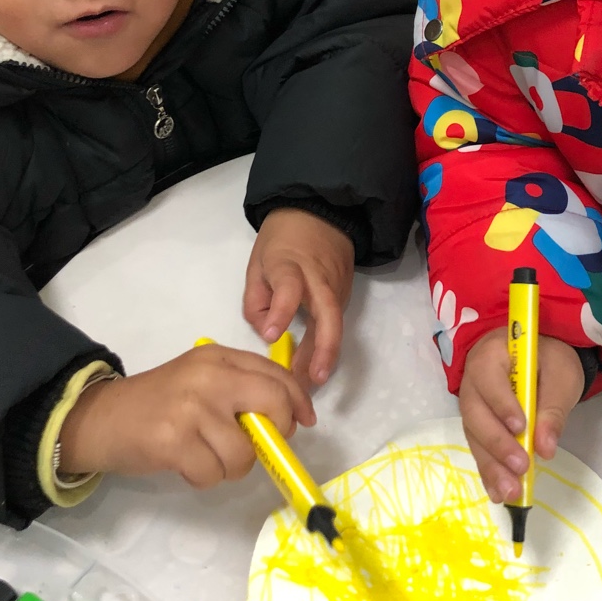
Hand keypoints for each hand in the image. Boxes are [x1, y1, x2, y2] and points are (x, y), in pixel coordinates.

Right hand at [58, 342, 315, 487]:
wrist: (100, 418)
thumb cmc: (157, 403)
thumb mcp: (200, 379)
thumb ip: (240, 388)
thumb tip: (288, 418)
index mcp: (219, 357)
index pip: (276, 375)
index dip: (297, 402)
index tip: (302, 422)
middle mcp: (209, 376)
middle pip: (273, 404)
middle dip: (275, 433)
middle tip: (257, 446)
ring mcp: (191, 408)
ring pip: (243, 452)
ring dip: (231, 467)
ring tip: (206, 458)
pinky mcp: (174, 441)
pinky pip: (214, 473)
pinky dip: (205, 478)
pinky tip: (187, 466)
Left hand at [243, 209, 354, 386]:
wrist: (323, 213)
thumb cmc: (282, 239)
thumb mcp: (257, 261)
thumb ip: (256, 298)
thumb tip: (267, 334)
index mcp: (290, 264)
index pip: (289, 287)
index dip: (281, 311)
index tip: (273, 337)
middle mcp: (319, 278)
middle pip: (328, 313)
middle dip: (323, 348)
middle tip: (314, 379)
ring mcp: (336, 287)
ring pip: (334, 325)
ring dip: (322, 356)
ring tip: (306, 387)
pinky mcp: (344, 295)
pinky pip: (334, 324)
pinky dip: (324, 348)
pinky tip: (312, 368)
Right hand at [460, 329, 582, 502]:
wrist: (541, 361)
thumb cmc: (550, 361)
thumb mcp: (561, 376)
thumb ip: (553, 409)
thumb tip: (544, 449)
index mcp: (491, 356)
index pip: (490, 380)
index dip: (502, 405)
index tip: (521, 428)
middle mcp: (472, 380)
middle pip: (475, 414)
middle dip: (497, 444)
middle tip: (520, 467)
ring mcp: (472, 404)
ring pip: (475, 436)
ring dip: (492, 466)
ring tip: (510, 492)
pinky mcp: (477, 425)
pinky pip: (479, 448)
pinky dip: (489, 471)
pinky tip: (498, 493)